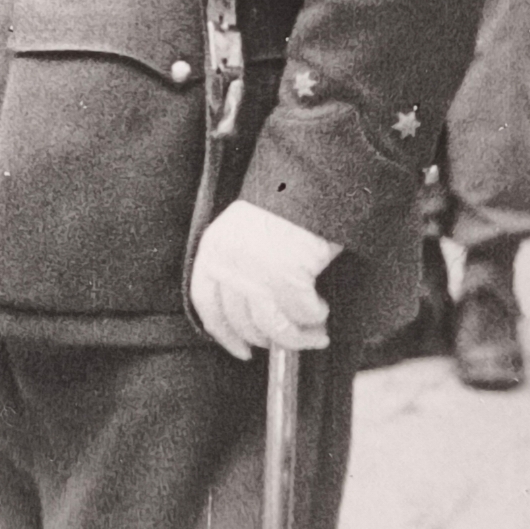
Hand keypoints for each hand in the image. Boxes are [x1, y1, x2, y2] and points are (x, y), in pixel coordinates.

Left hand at [190, 198, 340, 360]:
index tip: (244, 352)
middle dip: (271, 339)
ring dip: (297, 337)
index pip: (208, 306)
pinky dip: (314, 318)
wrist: (314, 176)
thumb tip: (253, 322)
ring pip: (273, 325)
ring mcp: (256, 268)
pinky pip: (301, 312)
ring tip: (315, 334)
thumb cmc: (286, 207)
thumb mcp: (245, 234)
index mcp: (213, 248)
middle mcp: (229, 260)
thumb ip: (239, 271)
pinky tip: (322, 311)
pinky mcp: (288, 272)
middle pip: (244, 322)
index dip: (225, 335)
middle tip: (296, 341)